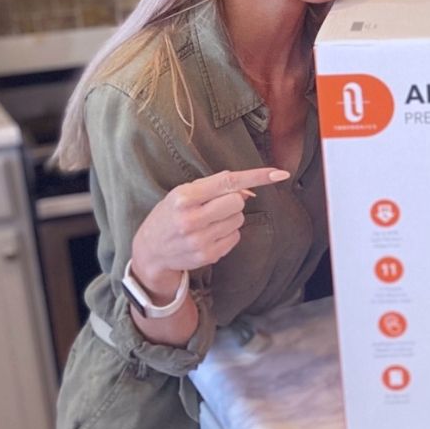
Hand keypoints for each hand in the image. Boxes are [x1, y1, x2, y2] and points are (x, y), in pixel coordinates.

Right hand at [130, 167, 288, 299]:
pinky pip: (235, 237)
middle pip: (238, 201)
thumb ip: (214, 186)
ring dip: (230, 217)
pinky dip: (228, 233)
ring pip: (239, 219)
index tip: (279, 173)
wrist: (150, 251)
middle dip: (233, 200)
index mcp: (184, 198)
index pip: (228, 182)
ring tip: (208, 221)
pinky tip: (209, 234)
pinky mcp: (208, 255)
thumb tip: (247, 188)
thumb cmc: (170, 215)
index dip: (256, 176)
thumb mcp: (182, 193)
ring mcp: (200, 240)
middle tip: (215, 205)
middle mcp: (191, 219)